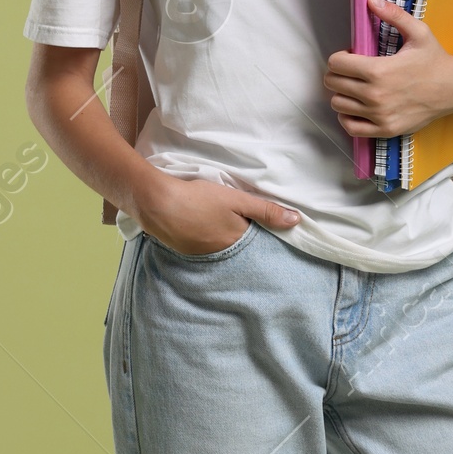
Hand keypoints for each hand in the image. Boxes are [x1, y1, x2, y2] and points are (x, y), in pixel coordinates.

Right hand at [135, 169, 298, 256]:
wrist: (155, 203)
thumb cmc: (199, 199)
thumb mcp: (236, 200)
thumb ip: (266, 210)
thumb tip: (297, 222)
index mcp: (236, 242)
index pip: (256, 243)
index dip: (261, 234)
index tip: (264, 229)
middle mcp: (220, 254)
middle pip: (237, 247)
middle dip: (241, 239)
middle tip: (241, 225)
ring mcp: (200, 254)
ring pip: (219, 247)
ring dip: (222, 239)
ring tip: (219, 224)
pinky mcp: (183, 250)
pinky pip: (202, 247)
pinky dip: (205, 238)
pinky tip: (201, 227)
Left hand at [323, 0, 452, 138]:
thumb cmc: (437, 60)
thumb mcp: (418, 32)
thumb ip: (393, 15)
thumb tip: (371, 0)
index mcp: (378, 70)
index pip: (335, 64)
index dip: (340, 57)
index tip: (350, 57)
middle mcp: (375, 95)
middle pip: (333, 84)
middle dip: (338, 73)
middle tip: (352, 71)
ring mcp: (379, 115)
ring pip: (338, 105)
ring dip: (342, 94)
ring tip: (356, 87)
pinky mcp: (385, 129)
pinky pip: (351, 128)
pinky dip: (347, 117)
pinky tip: (357, 107)